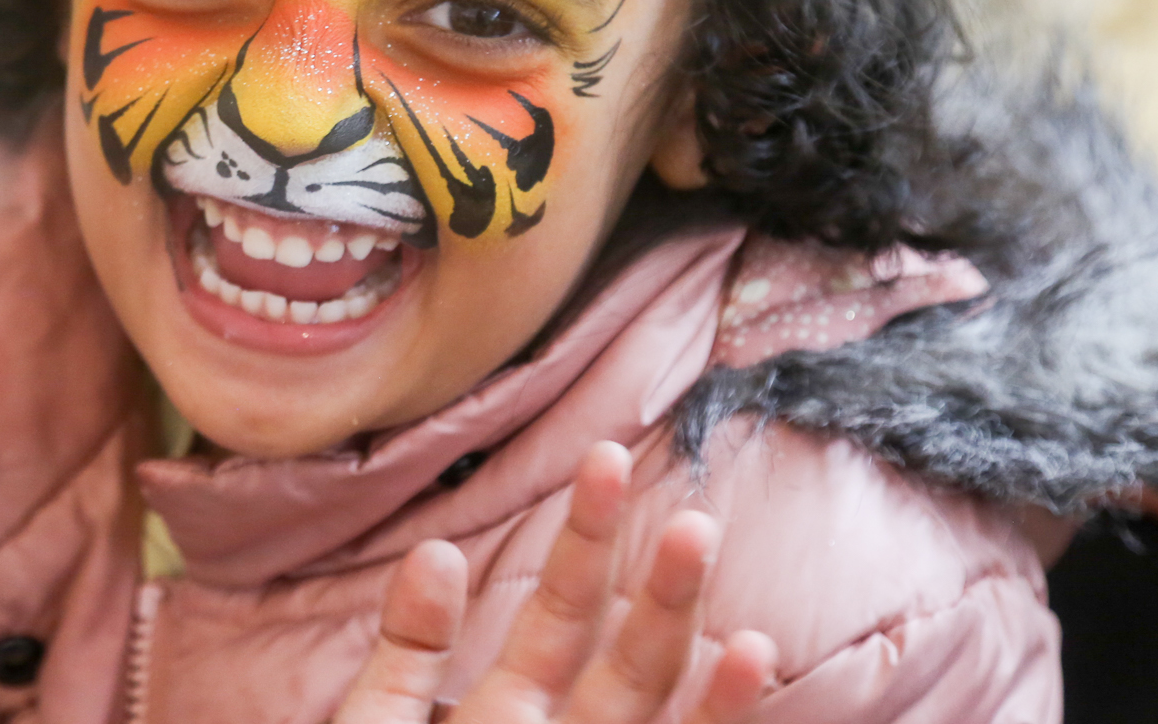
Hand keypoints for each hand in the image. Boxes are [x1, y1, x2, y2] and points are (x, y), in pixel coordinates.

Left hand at [337, 442, 775, 723]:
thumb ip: (406, 655)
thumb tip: (440, 550)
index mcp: (504, 716)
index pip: (556, 611)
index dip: (586, 541)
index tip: (608, 459)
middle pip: (623, 652)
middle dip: (656, 583)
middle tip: (688, 504)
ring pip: (656, 707)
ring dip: (689, 644)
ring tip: (719, 571)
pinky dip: (721, 716)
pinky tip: (752, 656)